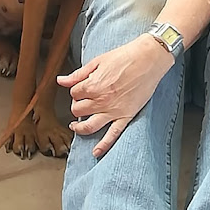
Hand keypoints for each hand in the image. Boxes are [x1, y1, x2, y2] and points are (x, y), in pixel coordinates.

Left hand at [57, 34, 173, 156]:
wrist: (149, 59)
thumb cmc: (125, 56)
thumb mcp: (97, 61)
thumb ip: (77, 74)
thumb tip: (60, 80)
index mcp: (92, 85)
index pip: (74, 94)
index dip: (76, 91)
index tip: (81, 88)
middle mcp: (100, 101)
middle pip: (78, 110)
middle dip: (77, 106)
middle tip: (82, 102)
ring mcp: (113, 111)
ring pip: (88, 126)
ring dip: (79, 128)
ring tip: (76, 127)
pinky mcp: (126, 116)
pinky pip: (113, 135)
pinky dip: (103, 145)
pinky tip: (96, 152)